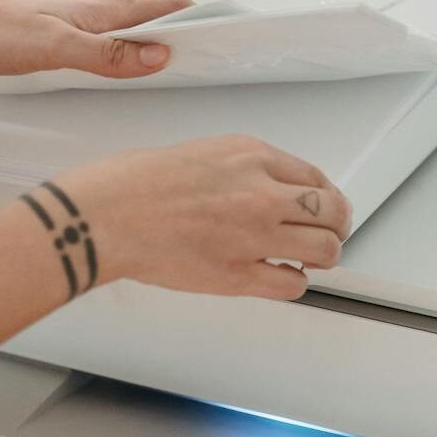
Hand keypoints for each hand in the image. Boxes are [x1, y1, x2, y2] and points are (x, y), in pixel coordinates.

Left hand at [0, 0, 193, 79]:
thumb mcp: (53, 50)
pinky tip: (112, 26)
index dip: (195, 18)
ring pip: (125, 4)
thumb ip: (107, 54)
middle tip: (208, 35)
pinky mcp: (50, 6)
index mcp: (99, 8)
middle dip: (181, 15)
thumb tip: (159, 55)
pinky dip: (121, 16)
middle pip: (149, 2)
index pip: (163, 8)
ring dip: (152, 14)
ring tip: (173, 29)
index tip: (226, 32)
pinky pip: (99, 8)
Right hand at [18, 136, 352, 301]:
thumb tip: (248, 190)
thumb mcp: (193, 153)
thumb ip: (231, 170)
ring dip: (321, 256)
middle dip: (334, 225)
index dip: (322, 195)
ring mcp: (254, 234)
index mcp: (248, 155)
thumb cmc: (128, 183)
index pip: (312, 175)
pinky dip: (292, 283)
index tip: (318, 205)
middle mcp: (261, 191)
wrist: (103, 215)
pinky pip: (292, 284)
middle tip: (327, 233)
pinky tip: (279, 277)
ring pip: (325, 249)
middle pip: (332, 210)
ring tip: (308, 259)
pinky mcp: (239, 274)